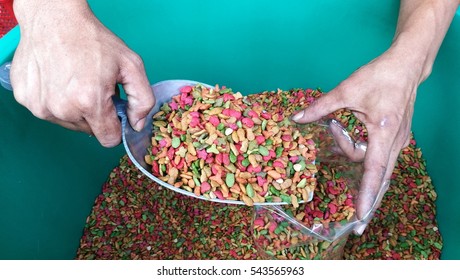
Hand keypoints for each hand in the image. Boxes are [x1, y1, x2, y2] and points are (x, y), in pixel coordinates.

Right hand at [10, 0, 154, 146]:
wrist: (55, 19)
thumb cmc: (93, 40)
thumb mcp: (132, 65)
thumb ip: (143, 100)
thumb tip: (136, 125)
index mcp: (89, 102)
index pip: (108, 139)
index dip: (116, 126)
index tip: (114, 110)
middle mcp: (62, 109)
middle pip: (89, 130)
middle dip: (96, 114)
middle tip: (96, 87)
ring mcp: (40, 106)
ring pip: (69, 123)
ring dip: (76, 109)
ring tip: (77, 82)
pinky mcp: (26, 99)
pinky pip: (49, 112)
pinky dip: (57, 101)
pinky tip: (60, 80)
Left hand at [292, 47, 420, 233]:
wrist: (405, 66)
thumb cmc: (378, 76)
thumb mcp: (347, 90)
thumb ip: (321, 106)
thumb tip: (296, 118)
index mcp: (384, 132)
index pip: (374, 171)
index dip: (366, 194)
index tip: (359, 215)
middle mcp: (395, 142)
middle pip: (383, 180)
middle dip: (370, 203)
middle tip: (358, 227)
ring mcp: (399, 142)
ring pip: (382, 171)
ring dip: (364, 179)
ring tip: (345, 170)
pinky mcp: (397, 138)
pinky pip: (382, 161)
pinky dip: (369, 167)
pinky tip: (349, 154)